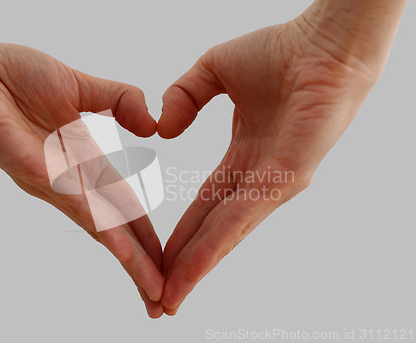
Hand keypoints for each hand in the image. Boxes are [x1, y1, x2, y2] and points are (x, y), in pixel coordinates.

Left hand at [0, 38, 163, 317]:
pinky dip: (101, 228)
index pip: (124, 205)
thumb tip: (154, 125)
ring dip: (129, 260)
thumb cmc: (11, 76)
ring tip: (152, 289)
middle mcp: (71, 181)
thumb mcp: (82, 86)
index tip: (166, 259)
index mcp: (84, 162)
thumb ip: (121, 100)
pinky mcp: (34, 170)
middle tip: (163, 300)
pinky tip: (121, 251)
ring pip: (100, 227)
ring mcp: (53, 180)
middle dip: (142, 264)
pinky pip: (75, 204)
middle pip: (115, 229)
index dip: (146, 234)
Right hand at [157, 0, 405, 314]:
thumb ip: (181, 96)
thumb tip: (165, 131)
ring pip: (227, 232)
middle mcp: (259, 177)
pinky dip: (217, 245)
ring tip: (170, 296)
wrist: (321, 40)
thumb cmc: (280, 51)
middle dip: (186, 263)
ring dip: (197, 266)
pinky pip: (243, 216)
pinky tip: (195, 269)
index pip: (206, 203)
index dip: (183, 232)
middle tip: (161, 297)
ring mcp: (274, 183)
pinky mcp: (287, 178)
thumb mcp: (212, 71)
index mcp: (245, 156)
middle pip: (214, 228)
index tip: (160, 256)